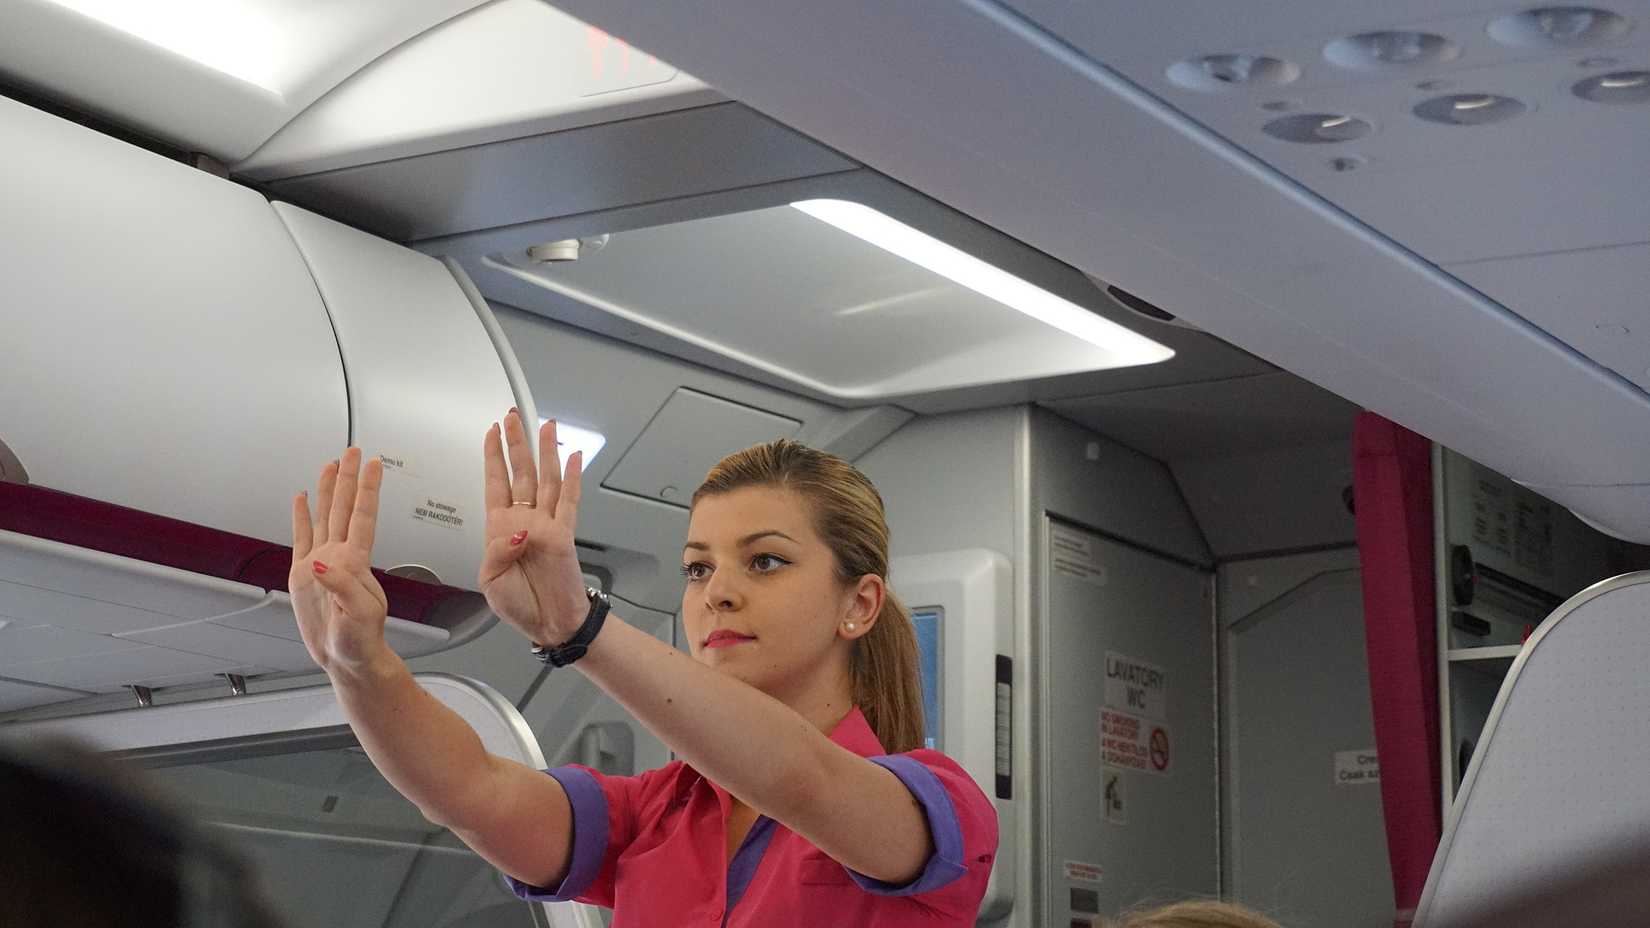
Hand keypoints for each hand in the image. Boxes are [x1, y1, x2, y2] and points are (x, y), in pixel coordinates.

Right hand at [289, 448, 392, 673]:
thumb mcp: (358, 616)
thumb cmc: (360, 641)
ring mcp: (321, 562)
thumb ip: (342, 587)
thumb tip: (321, 563)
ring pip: (325, 516)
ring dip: (329, 490)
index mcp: (355, 563)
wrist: (347, 658)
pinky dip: (302, 516)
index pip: (362, 516)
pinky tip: (303, 499)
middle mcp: (339, 556)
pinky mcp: (303, 574)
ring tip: (331, 464)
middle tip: (353, 451)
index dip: (367, 489)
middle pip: (344, 507)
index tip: (373, 465)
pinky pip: (301, 536)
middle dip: (349, 478)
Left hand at [478, 411, 589, 644]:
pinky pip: (570, 500)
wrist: (549, 623)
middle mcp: (523, 520)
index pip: (495, 483)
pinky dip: (573, 477)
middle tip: (513, 416)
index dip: (492, 457)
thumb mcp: (491, 581)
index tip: (491, 433)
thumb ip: (497, 552)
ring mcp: (546, 524)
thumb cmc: (519, 605)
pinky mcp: (566, 533)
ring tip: (547, 425)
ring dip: (545, 452)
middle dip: (516, 443)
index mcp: (499, 529)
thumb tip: (518, 532)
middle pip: (520, 472)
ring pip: (546, 478)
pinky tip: (574, 458)